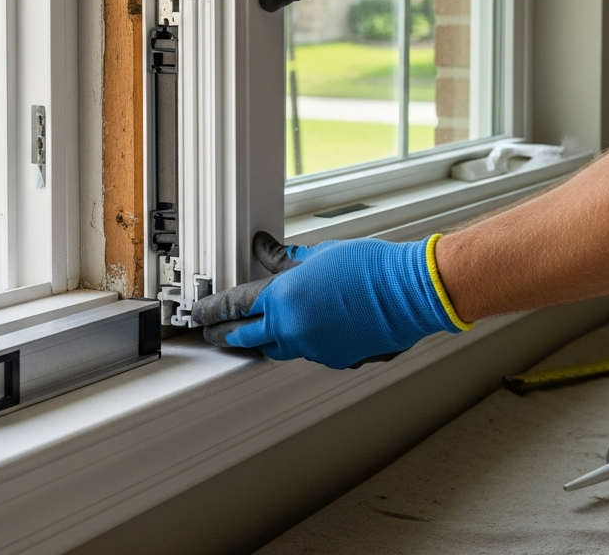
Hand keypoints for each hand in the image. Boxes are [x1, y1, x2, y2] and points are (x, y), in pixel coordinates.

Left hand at [190, 232, 472, 369]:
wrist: (411, 293)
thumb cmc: (372, 268)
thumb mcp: (320, 255)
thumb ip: (285, 259)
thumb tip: (264, 249)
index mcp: (284, 298)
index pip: (233, 306)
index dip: (211, 311)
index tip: (197, 315)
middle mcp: (293, 328)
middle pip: (244, 338)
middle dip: (225, 335)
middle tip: (212, 332)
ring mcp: (314, 348)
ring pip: (276, 349)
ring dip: (262, 342)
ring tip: (253, 335)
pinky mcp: (336, 360)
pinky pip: (308, 353)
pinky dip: (301, 343)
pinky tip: (307, 331)